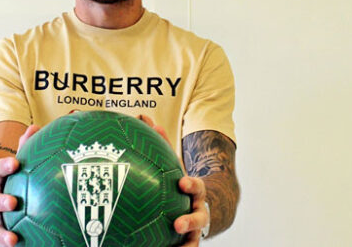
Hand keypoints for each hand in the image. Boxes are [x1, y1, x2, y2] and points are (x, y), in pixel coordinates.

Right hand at [0, 125, 39, 245]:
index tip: (15, 164)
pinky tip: (16, 245)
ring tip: (12, 235)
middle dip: (0, 200)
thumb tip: (35, 127)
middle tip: (12, 202)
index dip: (5, 167)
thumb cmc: (7, 178)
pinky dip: (5, 241)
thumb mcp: (14, 163)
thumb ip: (25, 147)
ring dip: (2, 228)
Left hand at [137, 114, 208, 245]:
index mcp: (195, 192)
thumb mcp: (174, 164)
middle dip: (190, 220)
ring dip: (187, 245)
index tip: (182, 183)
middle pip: (199, 218)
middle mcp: (199, 211)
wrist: (209, 206)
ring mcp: (195, 229)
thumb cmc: (181, 182)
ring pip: (194, 240)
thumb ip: (161, 143)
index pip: (197, 187)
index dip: (191, 185)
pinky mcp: (190, 241)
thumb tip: (143, 117)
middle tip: (177, 224)